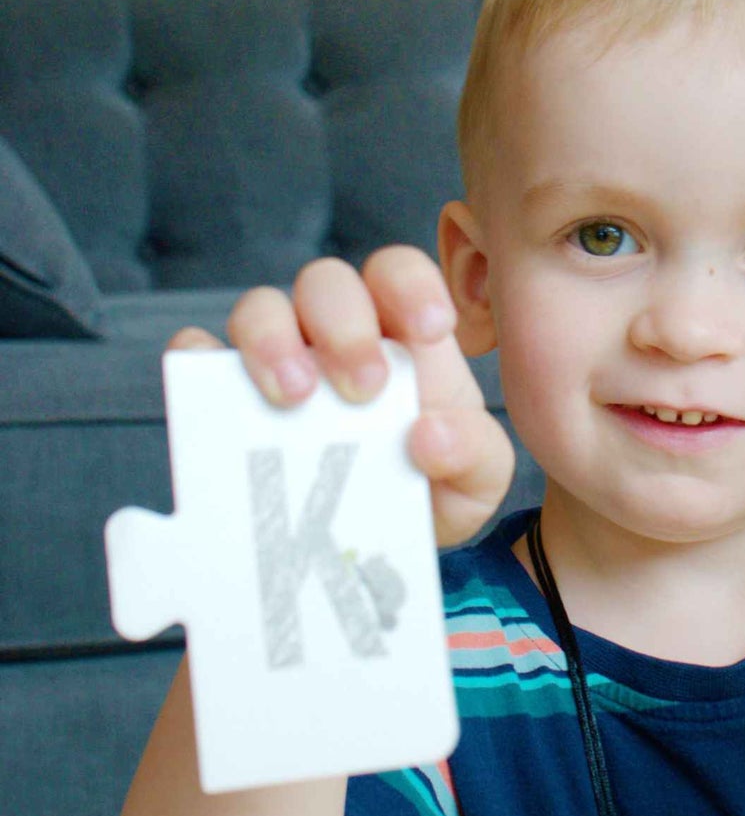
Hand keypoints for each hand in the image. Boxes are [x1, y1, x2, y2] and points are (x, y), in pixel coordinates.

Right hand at [168, 247, 514, 549]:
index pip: (398, 273)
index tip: (430, 328)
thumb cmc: (433, 487)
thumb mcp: (475, 478)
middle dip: (344, 326)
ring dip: (272, 342)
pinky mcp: (223, 391)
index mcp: (402, 335)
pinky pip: (198, 355)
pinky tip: (217, 396)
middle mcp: (334, 331)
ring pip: (260, 308)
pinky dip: (200, 362)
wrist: (381, 542)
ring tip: (294, 399)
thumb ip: (474, 453)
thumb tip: (430, 436)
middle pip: (326, 283)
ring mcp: (277, 356)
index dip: (410, 284)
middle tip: (364, 388)